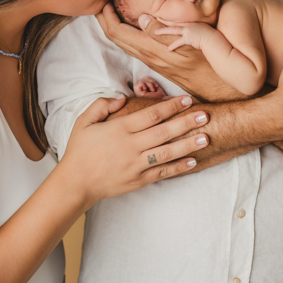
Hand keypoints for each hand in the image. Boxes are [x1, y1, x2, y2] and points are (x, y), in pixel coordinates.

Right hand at [59, 95, 210, 206]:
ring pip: (167, 153)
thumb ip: (102, 105)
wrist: (76, 183)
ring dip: (188, 145)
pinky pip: (162, 172)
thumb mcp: (84, 121)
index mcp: (120, 129)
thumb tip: (123, 99)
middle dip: (186, 123)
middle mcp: (131, 146)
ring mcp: (136, 165)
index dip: (171, 106)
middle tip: (205, 116)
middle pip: (164, 132)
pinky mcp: (138, 180)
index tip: (187, 99)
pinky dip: (178, 167)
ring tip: (205, 137)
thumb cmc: (80, 150)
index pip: (151, 115)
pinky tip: (193, 161)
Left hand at [96, 3, 239, 101]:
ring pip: (126, 41)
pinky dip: (128, 30)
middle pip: (116, 37)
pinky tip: (133, 22)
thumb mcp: (187, 46)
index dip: (106, 16)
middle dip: (105, 18)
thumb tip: (142, 17)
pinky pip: (136, 44)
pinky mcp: (161, 61)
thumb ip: (163, 32)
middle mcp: (148, 56)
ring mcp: (154, 60)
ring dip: (116, 24)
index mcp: (150, 50)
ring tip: (112, 8)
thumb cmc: (209, 65)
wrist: (220, 90)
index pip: (117, 32)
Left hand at [153, 19, 211, 51]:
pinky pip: (178, 42)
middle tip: (155, 19)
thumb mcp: (201, 28)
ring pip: (172, 30)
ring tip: (156, 32)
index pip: (176, 20)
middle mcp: (187, 25)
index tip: (161, 17)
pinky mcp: (189, 38)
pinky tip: (167, 49)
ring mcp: (188, 31)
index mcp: (189, 23)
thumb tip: (192, 31)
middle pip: (172, 23)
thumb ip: (194, 28)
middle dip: (163, 21)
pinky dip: (172, 46)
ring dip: (163, 30)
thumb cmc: (209, 35)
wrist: (213, 38)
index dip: (168, 19)